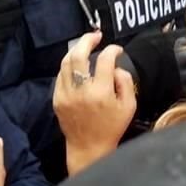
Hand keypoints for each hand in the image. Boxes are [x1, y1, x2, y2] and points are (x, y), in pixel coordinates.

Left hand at [53, 31, 136, 174]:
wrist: (89, 149)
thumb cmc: (112, 128)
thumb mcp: (129, 106)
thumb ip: (126, 82)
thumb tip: (115, 66)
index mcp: (101, 92)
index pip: (105, 60)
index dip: (112, 50)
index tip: (117, 50)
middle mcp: (81, 91)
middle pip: (78, 54)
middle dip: (87, 40)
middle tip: (96, 36)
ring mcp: (66, 94)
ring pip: (66, 62)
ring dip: (76, 50)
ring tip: (85, 46)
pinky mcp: (57, 99)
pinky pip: (60, 75)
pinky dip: (68, 66)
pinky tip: (77, 65)